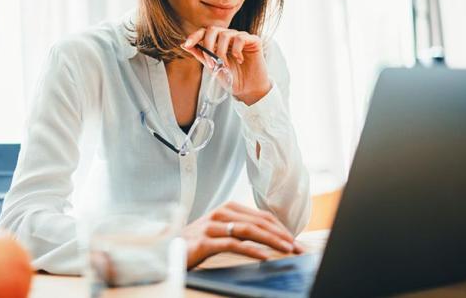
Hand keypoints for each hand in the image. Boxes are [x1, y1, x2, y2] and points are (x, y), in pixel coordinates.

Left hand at [181, 26, 271, 105]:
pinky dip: (237, 50)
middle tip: (210, 62)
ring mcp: (241, 37)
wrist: (248, 89)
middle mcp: (229, 37)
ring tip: (225, 65)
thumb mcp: (212, 67)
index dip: (194, 36)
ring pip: (225, 34)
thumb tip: (183, 45)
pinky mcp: (253, 40)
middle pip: (213, 29)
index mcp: (218, 42)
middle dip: (208, 45)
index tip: (187, 44)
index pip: (204, 32)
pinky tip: (240, 60)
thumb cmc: (232, 78)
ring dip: (222, 52)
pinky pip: (240, 38)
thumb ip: (200, 54)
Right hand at [182, 202, 303, 268]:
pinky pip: (233, 244)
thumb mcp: (220, 232)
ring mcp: (211, 226)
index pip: (261, 216)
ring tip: (287, 249)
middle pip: (259, 222)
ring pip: (248, 230)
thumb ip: (240, 231)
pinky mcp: (204, 241)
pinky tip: (264, 256)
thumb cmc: (196, 242)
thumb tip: (268, 239)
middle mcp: (220, 213)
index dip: (281, 228)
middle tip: (298, 248)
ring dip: (271, 240)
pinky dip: (251, 249)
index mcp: (227, 209)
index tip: (295, 241)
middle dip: (282, 235)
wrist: (166, 249)